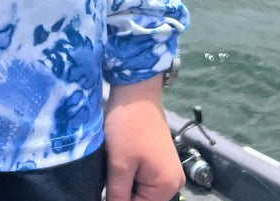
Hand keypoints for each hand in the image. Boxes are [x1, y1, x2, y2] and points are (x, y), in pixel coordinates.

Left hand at [104, 77, 184, 200]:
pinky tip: (119, 161)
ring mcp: (167, 170)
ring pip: (141, 190)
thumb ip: (118, 194)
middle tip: (108, 174)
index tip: (106, 187)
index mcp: (167, 187)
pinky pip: (143, 177)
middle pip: (142, 200)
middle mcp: (173, 183)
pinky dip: (129, 173)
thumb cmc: (128, 125)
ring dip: (125, 183)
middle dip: (122, 193)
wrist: (136, 89)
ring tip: (112, 166)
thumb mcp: (119, 163)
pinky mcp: (159, 160)